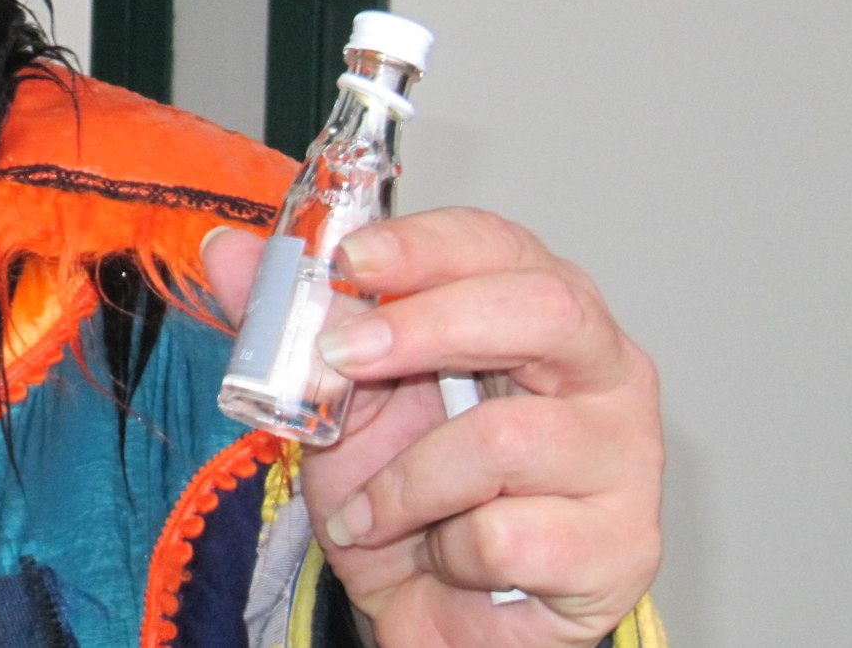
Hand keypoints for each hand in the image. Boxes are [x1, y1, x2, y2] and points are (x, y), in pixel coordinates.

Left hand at [204, 210, 661, 647]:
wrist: (434, 608)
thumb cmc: (407, 486)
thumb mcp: (335, 393)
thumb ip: (288, 319)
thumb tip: (227, 250)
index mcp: (539, 307)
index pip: (498, 244)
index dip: (423, 245)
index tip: (349, 262)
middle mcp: (602, 369)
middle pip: (543, 308)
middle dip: (427, 326)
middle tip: (341, 357)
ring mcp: (625, 459)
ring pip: (508, 437)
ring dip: (409, 479)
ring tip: (375, 507)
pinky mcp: (622, 548)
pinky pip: (510, 535)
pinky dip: (446, 549)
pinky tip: (437, 555)